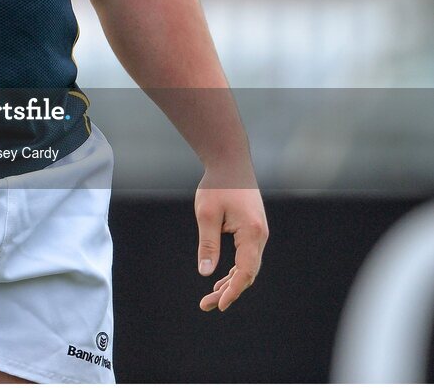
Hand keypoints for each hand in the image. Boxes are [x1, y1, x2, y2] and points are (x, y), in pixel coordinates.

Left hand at [194, 171, 267, 312]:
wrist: (230, 160)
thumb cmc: (217, 184)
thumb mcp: (207, 214)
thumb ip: (208, 244)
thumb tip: (206, 273)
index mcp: (252, 232)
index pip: (245, 271)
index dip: (232, 290)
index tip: (218, 304)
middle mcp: (260, 235)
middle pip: (248, 272)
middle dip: (229, 290)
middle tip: (206, 304)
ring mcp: (259, 232)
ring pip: (248, 266)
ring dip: (231, 281)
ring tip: (211, 296)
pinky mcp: (254, 229)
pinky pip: (247, 256)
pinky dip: (235, 269)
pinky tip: (221, 277)